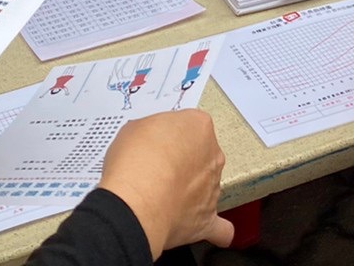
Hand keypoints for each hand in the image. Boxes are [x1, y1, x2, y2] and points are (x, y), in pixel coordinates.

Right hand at [98, 110, 231, 258]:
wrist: (136, 202)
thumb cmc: (134, 162)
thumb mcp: (134, 128)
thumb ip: (152, 132)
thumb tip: (151, 142)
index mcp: (199, 126)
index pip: (189, 125)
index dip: (168, 135)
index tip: (154, 143)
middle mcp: (213, 155)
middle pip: (201, 155)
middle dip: (182, 162)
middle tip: (156, 170)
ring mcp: (213, 188)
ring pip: (206, 186)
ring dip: (190, 191)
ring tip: (162, 198)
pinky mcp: (207, 219)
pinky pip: (219, 227)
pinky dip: (215, 229)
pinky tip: (205, 226)